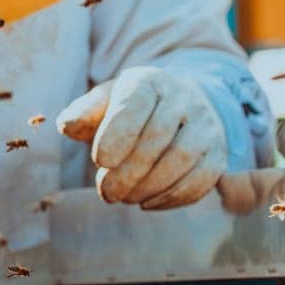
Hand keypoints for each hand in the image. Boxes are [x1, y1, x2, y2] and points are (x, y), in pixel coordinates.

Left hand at [56, 66, 226, 209]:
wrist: (174, 108)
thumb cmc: (127, 111)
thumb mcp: (102, 105)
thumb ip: (83, 113)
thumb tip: (67, 125)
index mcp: (148, 81)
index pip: (136, 104)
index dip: (117, 134)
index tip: (100, 161)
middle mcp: (183, 98)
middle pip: (158, 137)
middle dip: (129, 171)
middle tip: (106, 193)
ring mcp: (205, 125)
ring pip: (183, 158)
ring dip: (149, 186)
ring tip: (124, 197)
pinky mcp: (217, 153)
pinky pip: (203, 179)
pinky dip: (172, 197)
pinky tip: (147, 203)